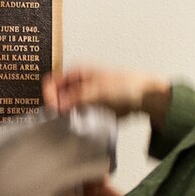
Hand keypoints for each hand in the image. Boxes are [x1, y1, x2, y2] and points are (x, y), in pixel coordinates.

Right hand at [42, 66, 171, 123]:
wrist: (144, 96)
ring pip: (65, 106)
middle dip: (57, 106)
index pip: (52, 83)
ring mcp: (84, 95)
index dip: (50, 96)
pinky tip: (81, 123)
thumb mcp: (98, 90)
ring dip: (66, 114)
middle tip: (61, 118)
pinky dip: (75, 119)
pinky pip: (76, 114)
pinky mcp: (91, 106)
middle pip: (57, 95)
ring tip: (70, 122)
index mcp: (77, 72)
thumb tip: (59, 106)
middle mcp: (78, 82)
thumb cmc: (126, 85)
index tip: (55, 110)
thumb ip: (77, 97)